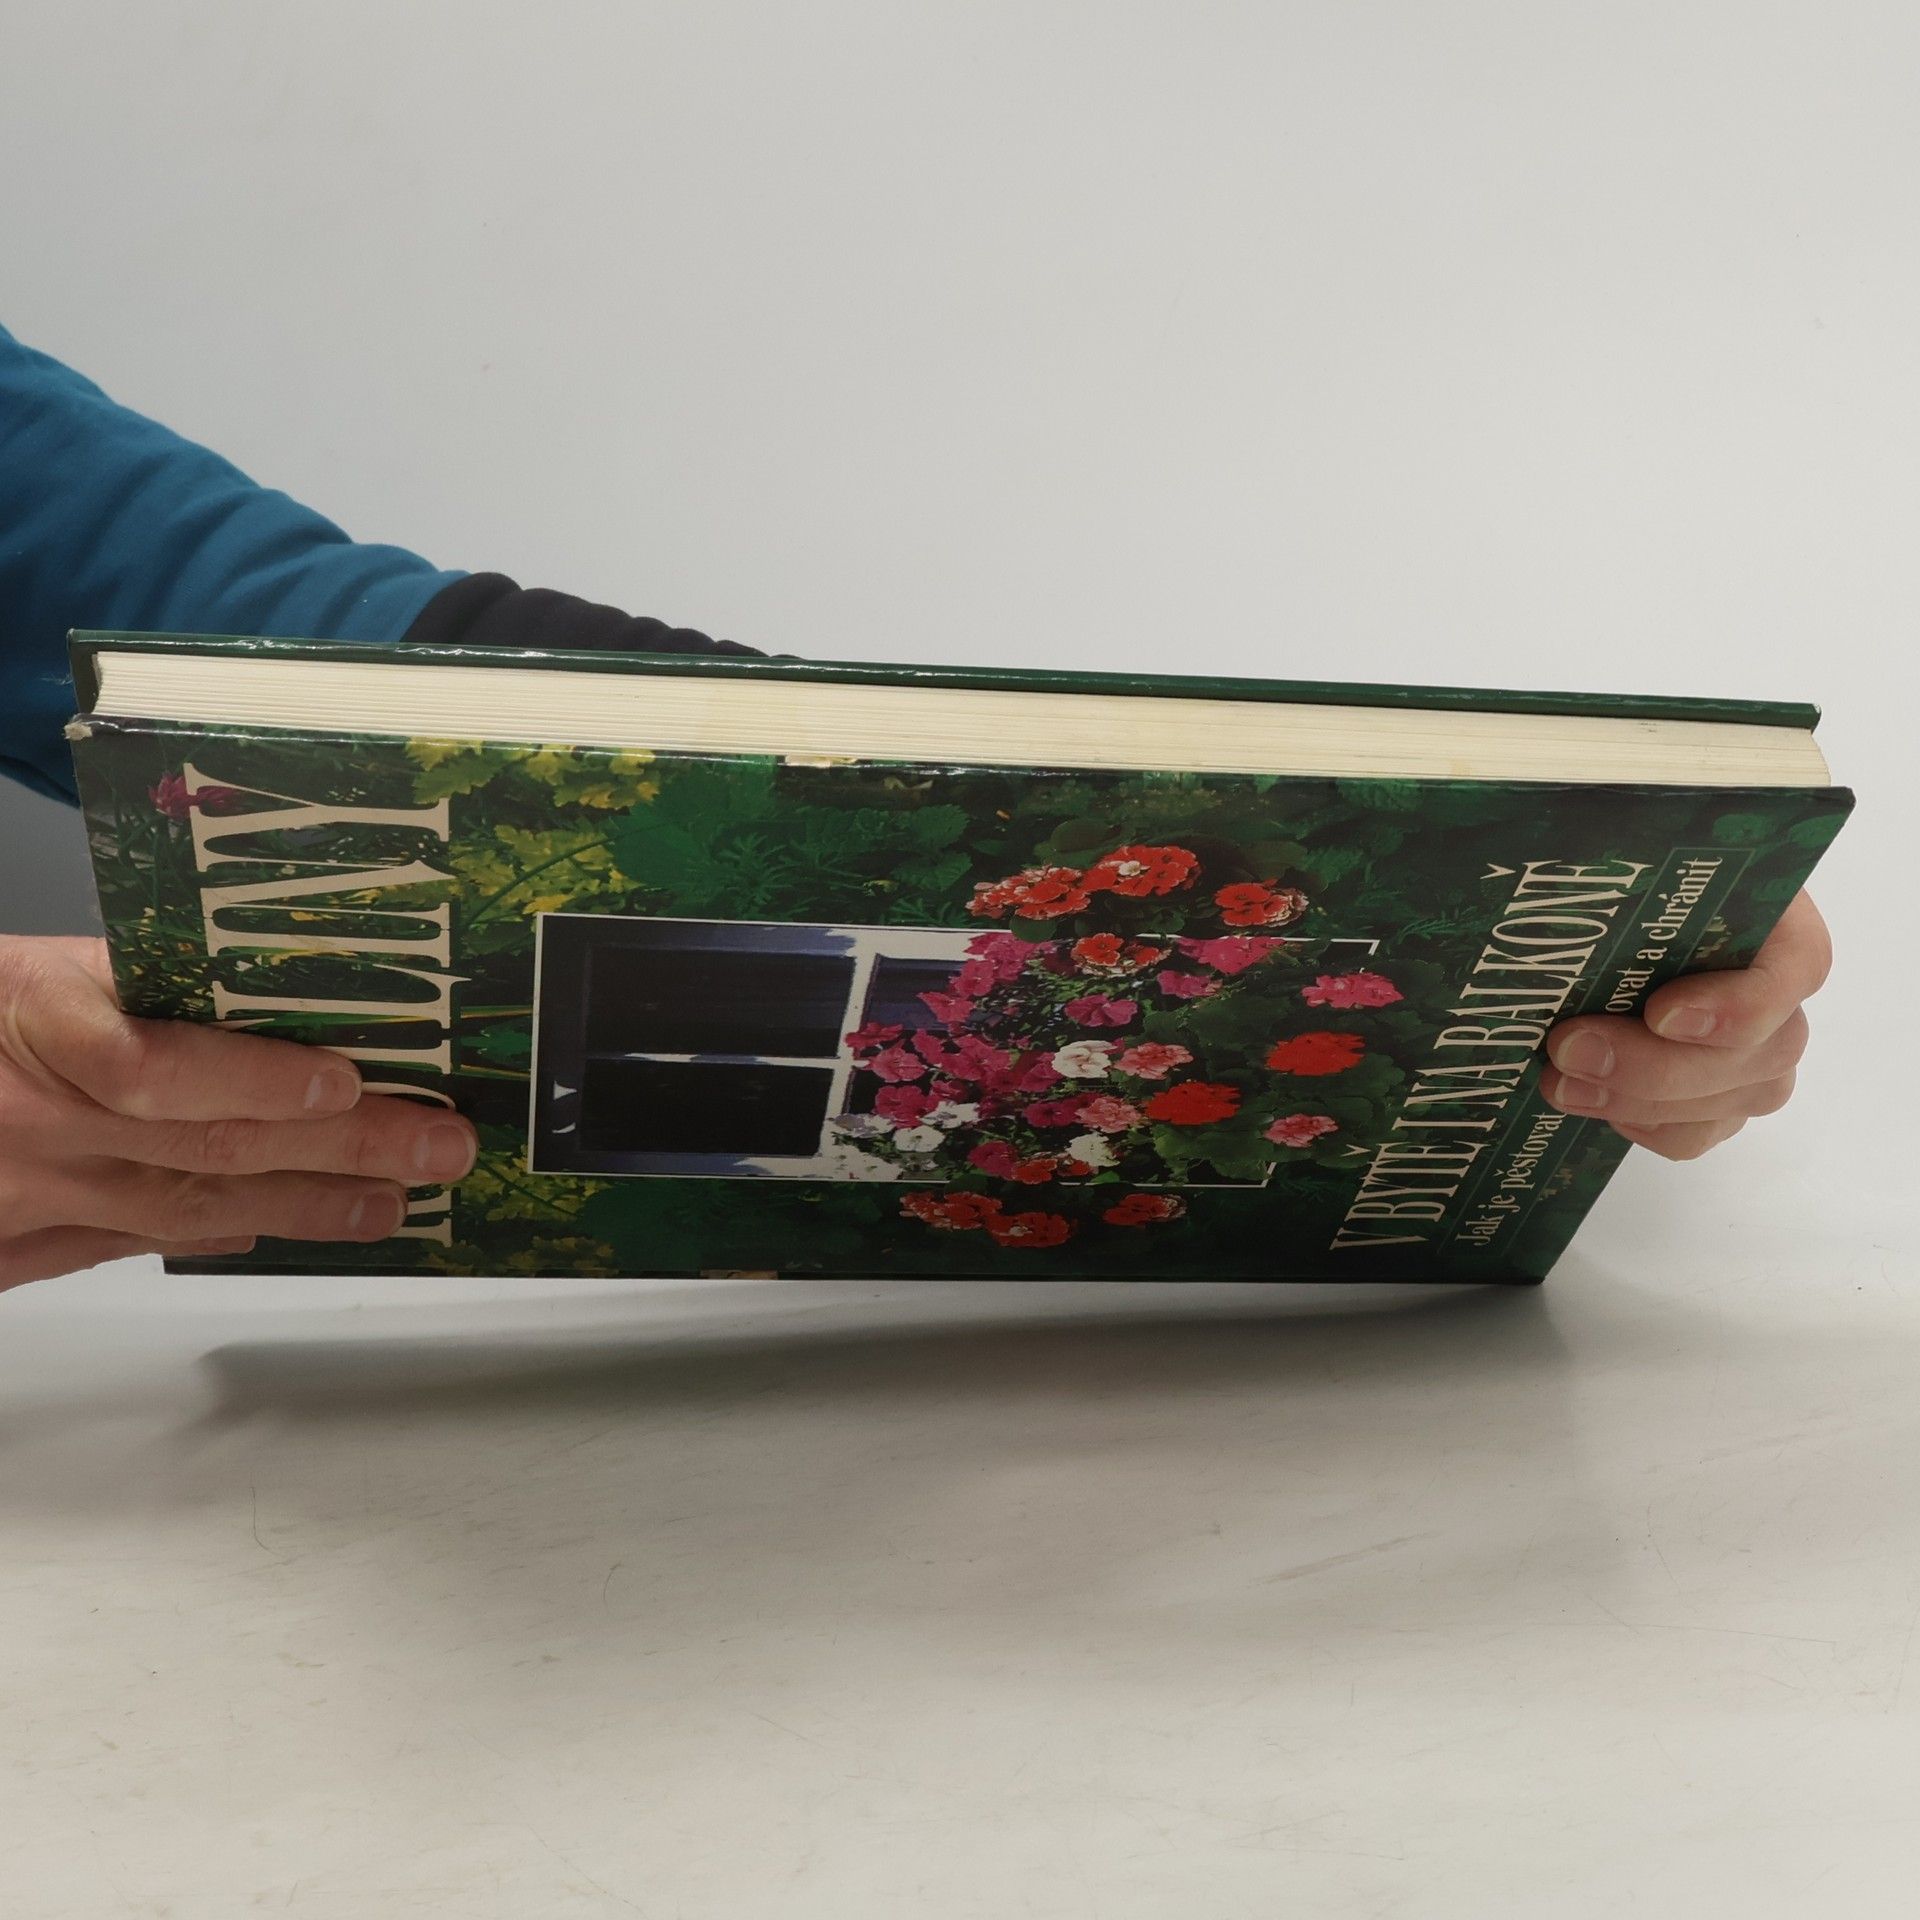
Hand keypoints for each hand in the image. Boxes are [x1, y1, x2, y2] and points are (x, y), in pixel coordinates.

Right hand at [0, 936, 475, 1291]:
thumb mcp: (20, 969)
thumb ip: (132, 990)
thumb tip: (272, 998)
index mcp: (36, 1021)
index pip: (151, 1065)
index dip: (251, 1078)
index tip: (343, 1079)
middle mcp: (33, 1119)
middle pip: (205, 1142)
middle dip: (342, 1149)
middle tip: (441, 1148)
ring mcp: (22, 1193)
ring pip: (185, 1203)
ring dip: (304, 1206)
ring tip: (394, 1201)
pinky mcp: (7, 1245)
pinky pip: (122, 1240)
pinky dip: (208, 1231)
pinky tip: (272, 1227)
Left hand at [1541, 890, 1830, 1160]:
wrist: (1590, 912)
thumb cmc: (1608, 870)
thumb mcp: (1616, 852)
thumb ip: (1610, 864)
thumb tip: (1560, 882)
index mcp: (1767, 912)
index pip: (1798, 965)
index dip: (1742, 1003)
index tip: (1661, 1014)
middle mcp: (1774, 987)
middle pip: (1764, 1049)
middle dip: (1658, 1066)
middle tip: (1568, 1049)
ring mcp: (1754, 1049)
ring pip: (1735, 1099)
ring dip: (1642, 1101)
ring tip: (1559, 1081)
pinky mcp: (1717, 1094)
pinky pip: (1700, 1132)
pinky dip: (1646, 1126)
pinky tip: (1593, 1102)